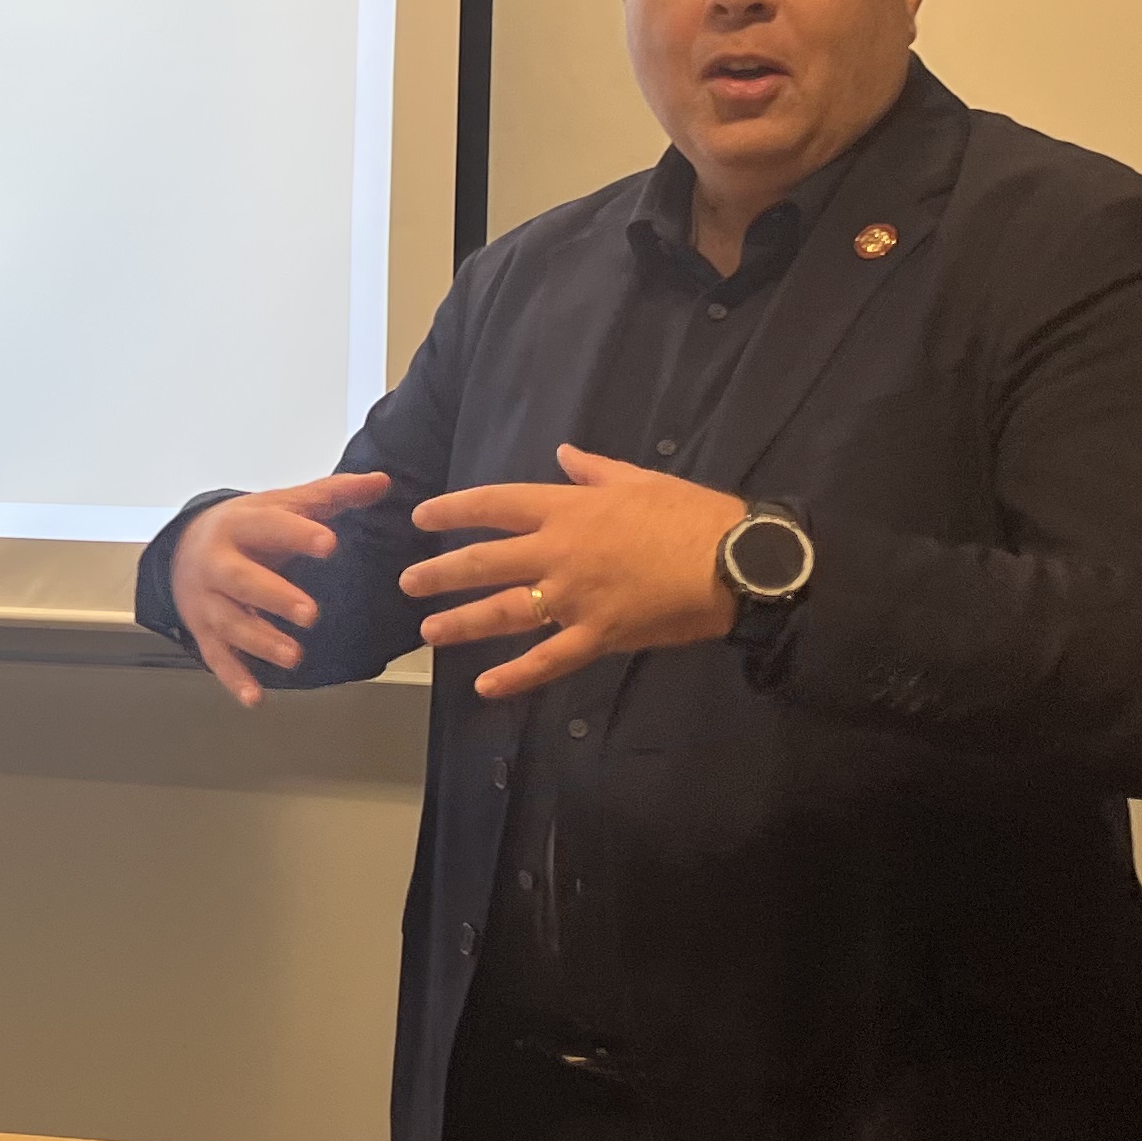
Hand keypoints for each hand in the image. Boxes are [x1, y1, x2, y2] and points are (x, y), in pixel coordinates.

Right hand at [169, 471, 400, 706]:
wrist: (181, 549)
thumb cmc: (245, 528)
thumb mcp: (281, 504)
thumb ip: (331, 494)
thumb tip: (381, 481)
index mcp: (239, 525)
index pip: (270, 526)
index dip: (299, 534)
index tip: (329, 543)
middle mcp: (217, 563)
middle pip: (241, 580)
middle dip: (274, 597)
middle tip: (310, 614)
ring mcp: (207, 601)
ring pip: (231, 622)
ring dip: (261, 641)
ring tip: (294, 657)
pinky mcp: (203, 632)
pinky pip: (218, 658)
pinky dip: (235, 679)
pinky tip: (256, 698)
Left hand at [400, 447, 743, 700]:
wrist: (735, 561)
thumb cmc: (691, 514)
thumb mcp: (640, 479)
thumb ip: (593, 470)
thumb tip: (564, 454)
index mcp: (569, 509)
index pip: (496, 505)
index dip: (454, 510)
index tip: (422, 517)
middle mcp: (560, 553)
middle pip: (485, 561)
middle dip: (440, 572)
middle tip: (407, 582)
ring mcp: (575, 598)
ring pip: (504, 611)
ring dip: (461, 622)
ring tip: (428, 631)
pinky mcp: (599, 635)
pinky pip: (548, 660)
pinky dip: (515, 676)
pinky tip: (484, 686)